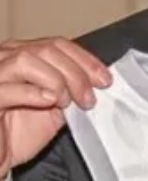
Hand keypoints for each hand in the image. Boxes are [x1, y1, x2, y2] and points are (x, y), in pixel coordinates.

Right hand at [0, 37, 110, 180]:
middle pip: (46, 50)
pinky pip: (6, 89)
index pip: (57, 45)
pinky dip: (31, 92)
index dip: (84, 60)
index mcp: (22, 57)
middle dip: (75, 73)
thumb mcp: (53, 112)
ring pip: (26, 60)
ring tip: (65, 102)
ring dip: (55, 80)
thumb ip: (69, 95)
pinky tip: (49, 100)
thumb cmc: (19, 134)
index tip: (105, 80)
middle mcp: (5, 60)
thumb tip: (96, 88)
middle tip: (89, 99)